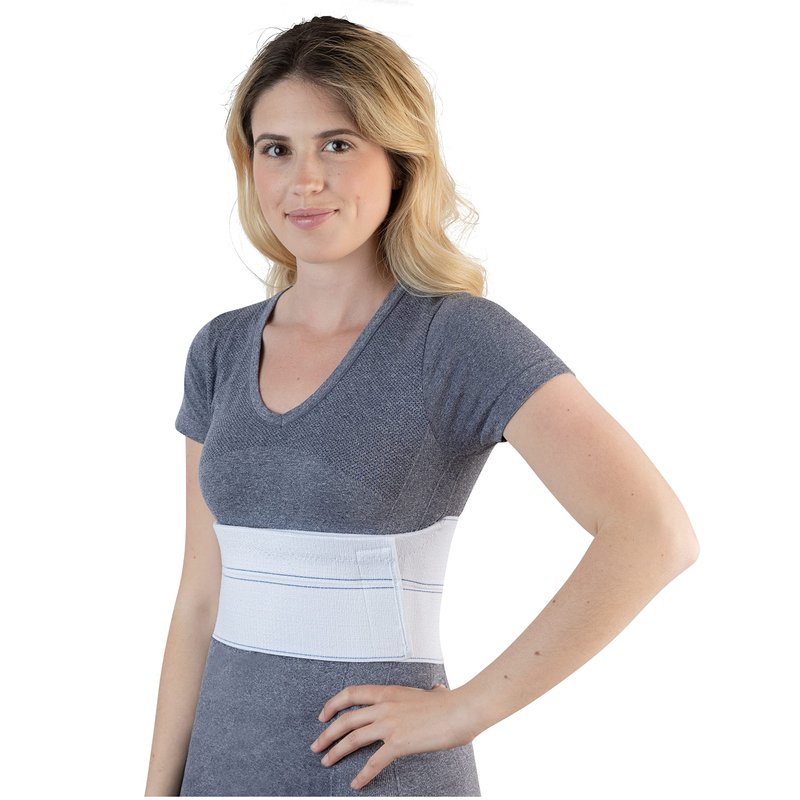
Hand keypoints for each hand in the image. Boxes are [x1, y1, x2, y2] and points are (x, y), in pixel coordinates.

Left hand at [310, 682, 475, 790]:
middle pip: (346, 719)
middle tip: (316, 745)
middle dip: (327, 733)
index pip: (352, 692)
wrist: (461, 710)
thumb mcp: (435, 693)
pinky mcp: (398, 742)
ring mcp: (390, 723)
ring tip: (326, 761)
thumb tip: (437, 690)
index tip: (323, 715)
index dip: (333, 704)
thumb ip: (431, 692)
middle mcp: (384, 705)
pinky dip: (362, 775)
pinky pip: (374, 762)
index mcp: (389, 691)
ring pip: (353, 738)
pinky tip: (355, 784)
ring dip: (336, 751)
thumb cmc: (452, 703)